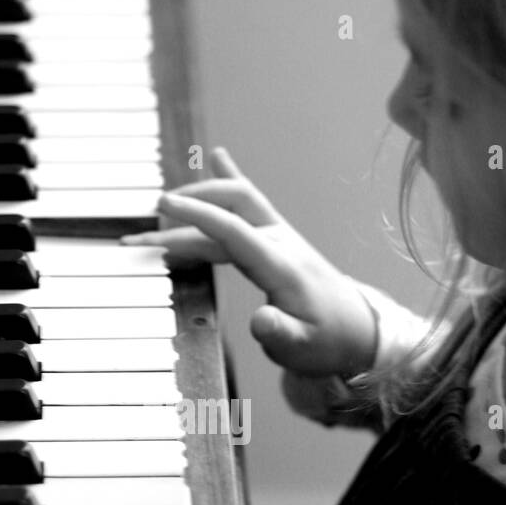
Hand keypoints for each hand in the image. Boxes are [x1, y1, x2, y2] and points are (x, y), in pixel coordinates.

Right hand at [121, 148, 376, 377]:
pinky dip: (230, 178)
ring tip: (163, 205)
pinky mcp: (277, 237)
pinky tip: (217, 155)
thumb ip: (279, 335)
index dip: (197, 215)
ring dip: (200, 197)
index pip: (233, 230)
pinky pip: (250, 201)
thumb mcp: (301, 349)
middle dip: (189, 207)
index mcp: (281, 266)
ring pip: (236, 201)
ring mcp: (279, 235)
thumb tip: (260, 321)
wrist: (355, 330)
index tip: (164, 205)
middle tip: (150, 216)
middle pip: (229, 209)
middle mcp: (280, 242)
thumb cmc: (325, 341)